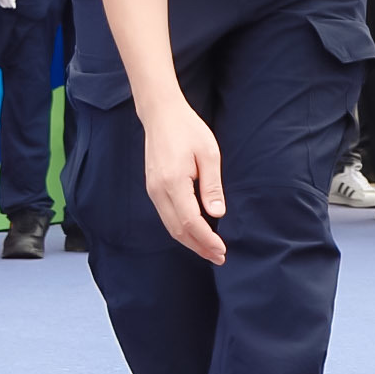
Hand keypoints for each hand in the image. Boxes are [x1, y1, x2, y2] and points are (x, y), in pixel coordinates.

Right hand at [140, 96, 229, 263]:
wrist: (161, 115)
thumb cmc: (188, 130)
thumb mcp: (208, 154)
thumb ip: (212, 186)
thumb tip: (217, 214)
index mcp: (173, 182)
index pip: (190, 222)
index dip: (206, 240)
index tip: (222, 250)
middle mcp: (158, 191)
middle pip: (177, 230)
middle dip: (199, 247)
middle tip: (219, 257)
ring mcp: (152, 190)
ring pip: (170, 226)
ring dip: (190, 241)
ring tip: (210, 250)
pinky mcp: (153, 188)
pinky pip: (166, 216)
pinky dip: (181, 230)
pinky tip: (195, 233)